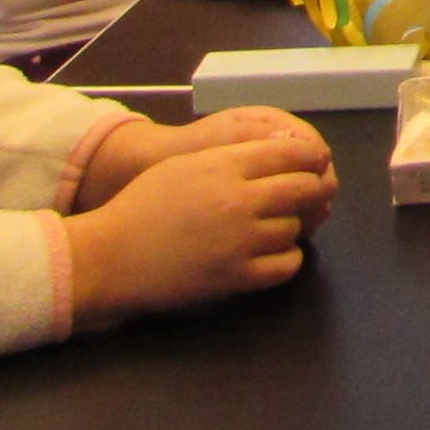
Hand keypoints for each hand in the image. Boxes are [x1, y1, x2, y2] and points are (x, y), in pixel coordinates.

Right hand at [63, 125, 337, 323]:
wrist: (113, 255)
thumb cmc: (144, 205)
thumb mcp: (188, 166)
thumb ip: (234, 157)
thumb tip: (281, 152)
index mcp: (224, 166)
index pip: (291, 155)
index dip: (312, 158)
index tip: (316, 163)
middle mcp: (239, 200)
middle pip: (303, 189)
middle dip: (314, 189)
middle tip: (312, 193)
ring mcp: (240, 241)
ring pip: (295, 227)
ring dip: (292, 225)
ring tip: (276, 224)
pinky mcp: (237, 276)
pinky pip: (287, 264)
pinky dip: (287, 257)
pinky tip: (273, 252)